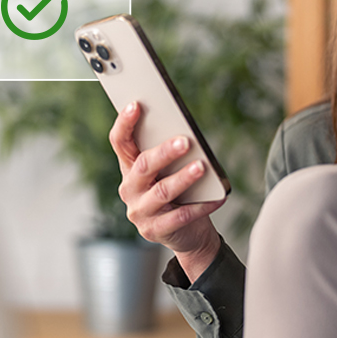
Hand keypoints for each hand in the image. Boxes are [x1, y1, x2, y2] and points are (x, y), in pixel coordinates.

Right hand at [109, 102, 224, 278]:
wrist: (185, 233)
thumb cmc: (179, 192)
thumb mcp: (169, 171)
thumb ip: (170, 153)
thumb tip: (187, 133)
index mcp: (129, 168)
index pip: (119, 142)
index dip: (124, 123)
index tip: (136, 104)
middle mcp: (129, 189)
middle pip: (143, 166)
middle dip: (164, 152)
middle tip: (185, 141)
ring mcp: (140, 212)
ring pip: (162, 191)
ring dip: (183, 178)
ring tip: (202, 166)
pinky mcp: (155, 230)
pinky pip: (180, 216)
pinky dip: (201, 206)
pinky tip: (217, 197)